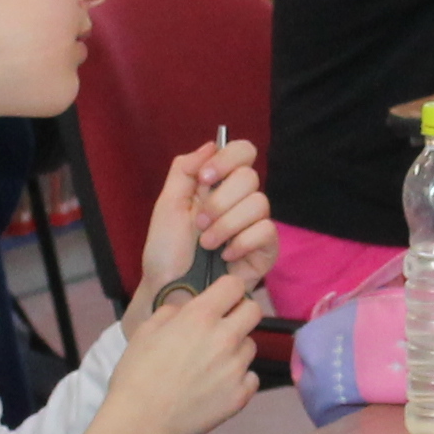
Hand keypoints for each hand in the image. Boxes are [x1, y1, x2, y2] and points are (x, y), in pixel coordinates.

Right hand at [91, 268, 269, 433]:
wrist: (141, 422)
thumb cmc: (137, 376)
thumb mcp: (145, 331)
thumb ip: (172, 312)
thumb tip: (187, 309)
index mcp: (200, 317)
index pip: (235, 285)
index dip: (228, 290)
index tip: (221, 300)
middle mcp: (224, 338)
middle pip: (254, 311)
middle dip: (240, 314)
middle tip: (222, 328)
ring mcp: (236, 368)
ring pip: (250, 346)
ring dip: (236, 349)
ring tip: (211, 364)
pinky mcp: (240, 395)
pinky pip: (250, 377)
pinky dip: (238, 379)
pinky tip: (217, 385)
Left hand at [138, 139, 274, 297]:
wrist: (170, 290)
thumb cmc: (167, 251)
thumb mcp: (167, 204)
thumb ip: (185, 169)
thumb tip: (211, 144)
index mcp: (217, 185)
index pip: (242, 152)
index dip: (228, 159)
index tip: (205, 178)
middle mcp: (239, 201)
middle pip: (250, 177)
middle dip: (219, 201)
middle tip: (200, 224)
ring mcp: (254, 225)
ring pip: (259, 204)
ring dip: (227, 225)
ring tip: (208, 245)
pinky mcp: (265, 250)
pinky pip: (266, 231)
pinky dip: (242, 242)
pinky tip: (226, 256)